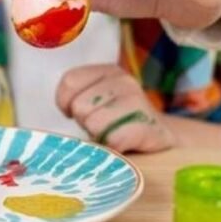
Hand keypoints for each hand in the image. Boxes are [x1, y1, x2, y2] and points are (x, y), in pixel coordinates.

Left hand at [55, 64, 177, 152]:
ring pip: (94, 123)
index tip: (76, 113)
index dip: (66, 103)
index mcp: (109, 72)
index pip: (70, 81)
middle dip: (85, 122)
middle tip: (103, 127)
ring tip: (114, 135)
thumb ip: (78, 99)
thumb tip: (58, 115)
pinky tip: (124, 146)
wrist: (161, 140)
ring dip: (99, 136)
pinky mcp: (146, 125)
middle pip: (79, 106)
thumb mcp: (98, 102)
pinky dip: (113, 150)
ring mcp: (137, 101)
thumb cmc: (119, 123)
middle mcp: (124, 81)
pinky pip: (112, 140)